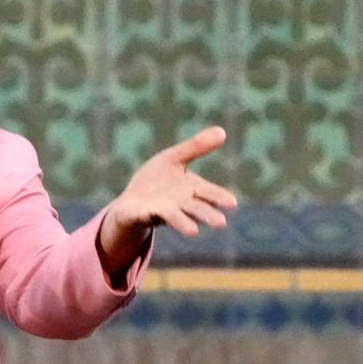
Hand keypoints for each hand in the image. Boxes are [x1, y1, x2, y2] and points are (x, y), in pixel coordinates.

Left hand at [98, 126, 237, 273]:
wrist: (130, 202)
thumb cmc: (157, 180)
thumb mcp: (174, 158)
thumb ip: (196, 147)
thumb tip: (222, 131)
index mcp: (190, 189)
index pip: (208, 193)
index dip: (219, 197)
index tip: (232, 203)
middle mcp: (178, 203)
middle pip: (195, 208)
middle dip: (206, 215)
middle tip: (221, 223)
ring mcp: (159, 211)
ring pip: (173, 217)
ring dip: (182, 223)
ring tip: (193, 232)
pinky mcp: (139, 215)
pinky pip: (142, 215)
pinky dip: (144, 214)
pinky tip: (147, 213)